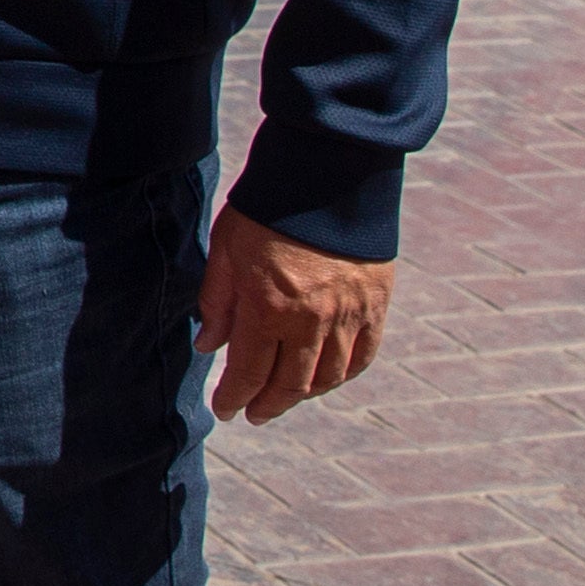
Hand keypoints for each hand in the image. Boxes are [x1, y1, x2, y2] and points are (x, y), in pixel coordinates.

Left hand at [196, 205, 392, 425]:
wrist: (328, 172)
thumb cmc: (267, 208)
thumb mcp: (226, 251)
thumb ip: (217, 303)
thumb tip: (208, 347)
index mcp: (268, 307)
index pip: (249, 372)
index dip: (234, 397)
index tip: (224, 409)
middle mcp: (312, 320)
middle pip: (290, 384)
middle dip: (267, 404)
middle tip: (252, 413)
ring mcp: (349, 314)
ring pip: (328, 377)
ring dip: (304, 395)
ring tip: (285, 398)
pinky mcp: (376, 304)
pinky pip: (363, 355)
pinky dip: (343, 374)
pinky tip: (326, 378)